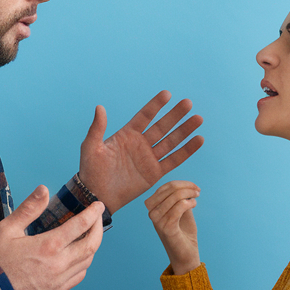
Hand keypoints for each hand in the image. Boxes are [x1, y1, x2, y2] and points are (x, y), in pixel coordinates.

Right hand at [0, 185, 104, 289]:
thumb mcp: (7, 229)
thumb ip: (29, 208)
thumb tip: (44, 189)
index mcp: (49, 245)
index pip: (81, 225)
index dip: (93, 213)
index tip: (98, 205)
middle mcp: (60, 263)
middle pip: (92, 243)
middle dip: (99, 227)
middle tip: (98, 217)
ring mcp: (61, 279)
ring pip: (88, 260)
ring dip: (93, 245)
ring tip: (90, 233)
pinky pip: (80, 275)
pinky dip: (85, 262)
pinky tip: (80, 256)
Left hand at [78, 91, 203, 213]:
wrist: (96, 195)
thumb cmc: (90, 170)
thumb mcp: (91, 147)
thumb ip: (97, 128)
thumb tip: (100, 107)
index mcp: (127, 135)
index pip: (145, 116)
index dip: (155, 106)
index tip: (167, 94)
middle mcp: (141, 144)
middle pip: (162, 126)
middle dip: (175, 115)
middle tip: (188, 103)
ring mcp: (149, 158)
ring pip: (171, 141)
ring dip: (185, 130)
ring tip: (198, 119)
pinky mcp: (155, 173)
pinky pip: (174, 160)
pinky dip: (186, 151)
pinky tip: (198, 140)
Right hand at [145, 181, 200, 273]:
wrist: (186, 255)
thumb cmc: (184, 233)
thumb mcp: (182, 212)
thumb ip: (180, 199)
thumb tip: (184, 186)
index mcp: (154, 208)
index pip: (164, 187)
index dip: (181, 184)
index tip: (194, 187)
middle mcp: (152, 214)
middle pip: (168, 190)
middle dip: (185, 186)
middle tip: (198, 190)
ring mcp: (157, 222)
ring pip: (173, 198)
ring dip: (188, 194)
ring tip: (197, 197)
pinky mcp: (166, 229)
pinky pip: (177, 209)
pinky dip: (188, 203)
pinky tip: (194, 204)